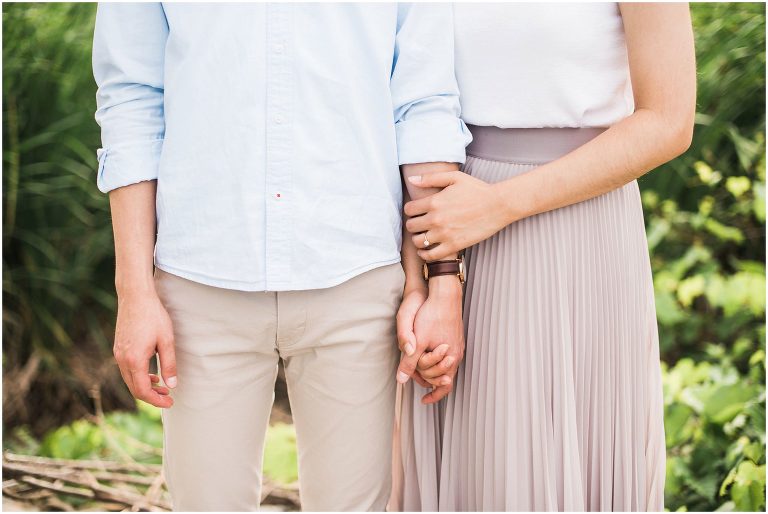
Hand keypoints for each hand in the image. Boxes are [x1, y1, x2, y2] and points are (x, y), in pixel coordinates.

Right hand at [113, 291, 176, 407]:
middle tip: (169, 397)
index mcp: (134, 360)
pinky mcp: (118, 347)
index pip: (143, 390)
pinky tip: (152, 373)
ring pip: (130, 379)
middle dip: (151, 396)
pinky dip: (139, 376)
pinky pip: (126, 369)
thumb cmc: (153, 316)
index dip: (156, 400)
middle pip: (134, 388)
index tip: (170, 402)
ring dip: (145, 386)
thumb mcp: (167, 341)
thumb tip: (172, 385)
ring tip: (163, 387)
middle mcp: (122, 359)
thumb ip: (169, 364)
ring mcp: (118, 353)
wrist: (135, 296)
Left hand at [398, 276, 464, 403]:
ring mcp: (458, 344)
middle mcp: (457, 353)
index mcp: (450, 358)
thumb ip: (409, 361)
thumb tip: (401, 379)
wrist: (445, 293)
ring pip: (447, 365)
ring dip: (435, 370)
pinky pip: (449, 354)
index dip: (434, 395)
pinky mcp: (456, 335)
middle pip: (446, 377)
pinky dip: (439, 359)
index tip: (423, 400)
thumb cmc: (432, 315)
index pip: (445, 386)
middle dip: (432, 382)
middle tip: (418, 382)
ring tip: (421, 370)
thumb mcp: (417, 340)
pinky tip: (429, 353)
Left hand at [405, 171, 509, 260]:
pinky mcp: (454, 245)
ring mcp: (444, 234)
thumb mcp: (454, 178)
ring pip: (418, 241)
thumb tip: (411, 179)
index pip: (408, 209)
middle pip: (411, 226)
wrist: (498, 205)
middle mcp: (436, 219)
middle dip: (413, 224)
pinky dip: (425, 254)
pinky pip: (431, 255)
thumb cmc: (478, 190)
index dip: (410, 210)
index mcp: (434, 201)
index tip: (416, 211)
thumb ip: (431, 178)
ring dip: (418, 239)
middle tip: (420, 224)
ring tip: (423, 236)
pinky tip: (426, 250)